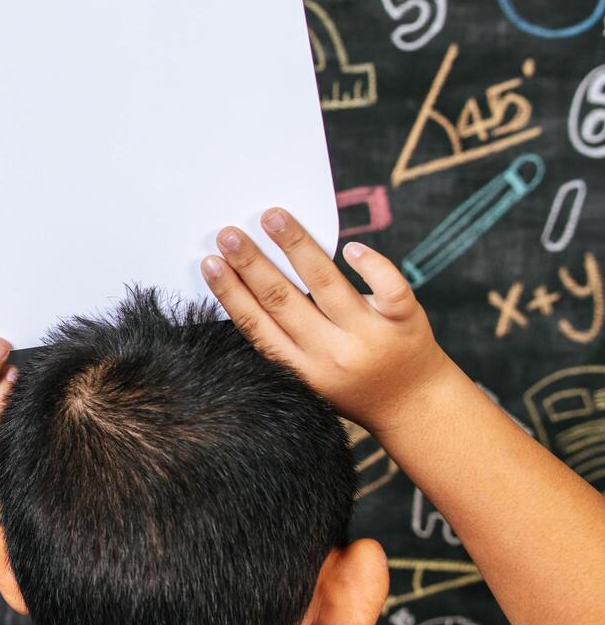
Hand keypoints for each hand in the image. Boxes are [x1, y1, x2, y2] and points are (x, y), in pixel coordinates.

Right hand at [200, 207, 454, 431]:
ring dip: (295, 246)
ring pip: (326, 283)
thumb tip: (248, 281)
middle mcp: (332, 353)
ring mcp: (369, 337)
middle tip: (228, 234)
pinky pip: (388, 288)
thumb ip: (283, 339)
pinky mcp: (405, 322)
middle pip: (282, 300)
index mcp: (300, 368)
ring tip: (273, 217)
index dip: (229, 292)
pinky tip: (350, 247)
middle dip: (251, 263)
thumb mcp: (309, 376)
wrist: (415, 408)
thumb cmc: (353, 385)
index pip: (255, 324)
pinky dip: (370, 265)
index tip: (210, 262)